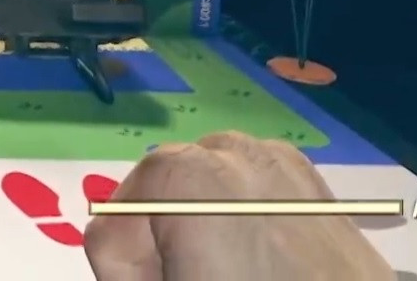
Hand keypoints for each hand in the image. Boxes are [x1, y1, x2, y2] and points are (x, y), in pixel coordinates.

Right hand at [84, 131, 393, 280]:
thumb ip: (118, 254)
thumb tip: (116, 237)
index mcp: (178, 176)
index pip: (111, 226)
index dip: (126, 271)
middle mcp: (222, 148)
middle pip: (155, 198)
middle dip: (160, 243)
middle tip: (192, 276)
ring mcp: (269, 156)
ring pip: (200, 188)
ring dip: (199, 229)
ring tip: (229, 270)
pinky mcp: (304, 174)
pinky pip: (246, 186)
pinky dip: (240, 216)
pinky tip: (261, 257)